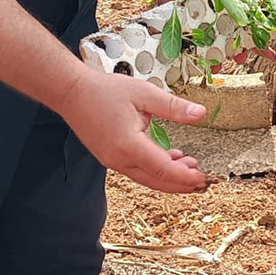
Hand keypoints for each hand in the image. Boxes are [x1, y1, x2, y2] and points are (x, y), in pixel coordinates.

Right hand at [56, 69, 207, 193]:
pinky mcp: (111, 159)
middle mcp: (119, 159)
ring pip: (147, 178)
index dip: (185, 177)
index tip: (202, 178)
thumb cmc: (103, 91)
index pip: (163, 169)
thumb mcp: (144, 93)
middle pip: (156, 181)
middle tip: (203, 179)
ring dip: (169, 176)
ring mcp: (113, 162)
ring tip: (190, 166)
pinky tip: (170, 159)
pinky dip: (155, 169)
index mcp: (128, 144)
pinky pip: (137, 170)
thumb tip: (199, 114)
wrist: (72, 94)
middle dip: (181, 183)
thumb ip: (173, 106)